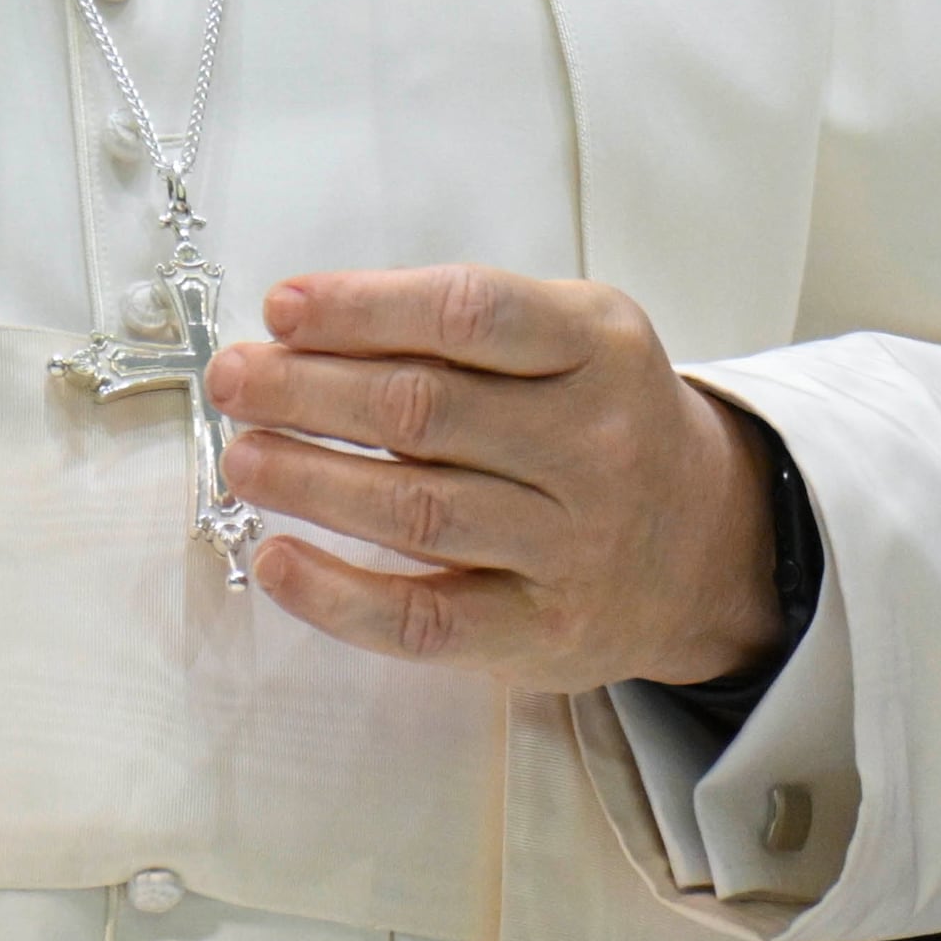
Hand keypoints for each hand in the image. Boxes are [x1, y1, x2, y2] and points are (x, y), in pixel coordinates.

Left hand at [206, 266, 784, 695]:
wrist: (706, 547)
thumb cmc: (602, 421)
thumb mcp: (572, 339)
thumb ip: (461, 329)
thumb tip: (302, 331)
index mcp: (599, 346)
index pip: (468, 313)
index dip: (364, 308)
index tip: (282, 309)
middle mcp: (594, 443)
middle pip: (426, 411)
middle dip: (308, 391)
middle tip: (234, 381)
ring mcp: (571, 545)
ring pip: (418, 510)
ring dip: (311, 480)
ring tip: (244, 457)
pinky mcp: (542, 632)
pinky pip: (426, 619)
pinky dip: (339, 596)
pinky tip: (278, 559)